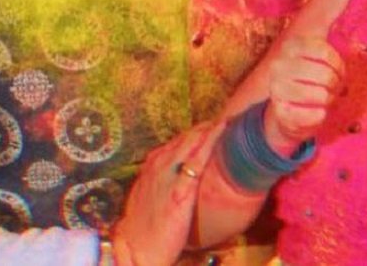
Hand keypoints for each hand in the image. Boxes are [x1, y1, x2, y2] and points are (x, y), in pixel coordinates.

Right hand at [110, 121, 224, 265]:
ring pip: (191, 143)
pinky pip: (197, 160)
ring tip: (227, 120)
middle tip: (226, 118)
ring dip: (208, 130)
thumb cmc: (146, 228)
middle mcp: (158, 165)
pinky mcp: (180, 191)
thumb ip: (164, 184)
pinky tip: (222, 131)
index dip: (195, 134)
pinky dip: (209, 142)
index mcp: (152, 166)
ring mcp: (168, 176)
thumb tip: (181, 178)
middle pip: (185, 139)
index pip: (177, 143)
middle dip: (205, 127)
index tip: (212, 126)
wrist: (138, 248)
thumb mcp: (151, 198)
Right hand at [263, 34, 343, 154]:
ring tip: (320, 100)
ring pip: (322, 96)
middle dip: (335, 85)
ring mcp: (277, 90)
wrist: (285, 115)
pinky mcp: (282, 113)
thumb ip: (331, 15)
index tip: (336, 71)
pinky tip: (313, 113)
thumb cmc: (309, 80)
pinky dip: (321, 116)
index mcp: (290, 47)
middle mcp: (279, 66)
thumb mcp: (317, 50)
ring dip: (328, 101)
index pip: (324, 51)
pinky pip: (316, 115)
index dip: (337, 65)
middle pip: (326, 75)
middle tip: (330, 89)